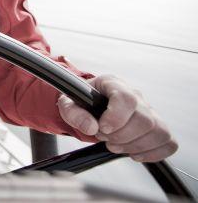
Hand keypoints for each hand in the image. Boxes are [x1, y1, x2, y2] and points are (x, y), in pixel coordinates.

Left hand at [56, 74, 177, 161]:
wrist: (89, 105)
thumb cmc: (80, 102)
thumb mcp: (67, 104)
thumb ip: (73, 113)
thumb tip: (91, 127)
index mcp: (112, 84)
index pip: (126, 98)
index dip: (116, 117)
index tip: (102, 128)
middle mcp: (135, 95)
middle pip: (144, 119)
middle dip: (122, 136)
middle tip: (105, 138)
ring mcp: (149, 110)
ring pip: (159, 131)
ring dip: (136, 145)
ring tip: (116, 145)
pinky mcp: (156, 126)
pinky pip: (169, 142)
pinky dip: (153, 153)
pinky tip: (133, 152)